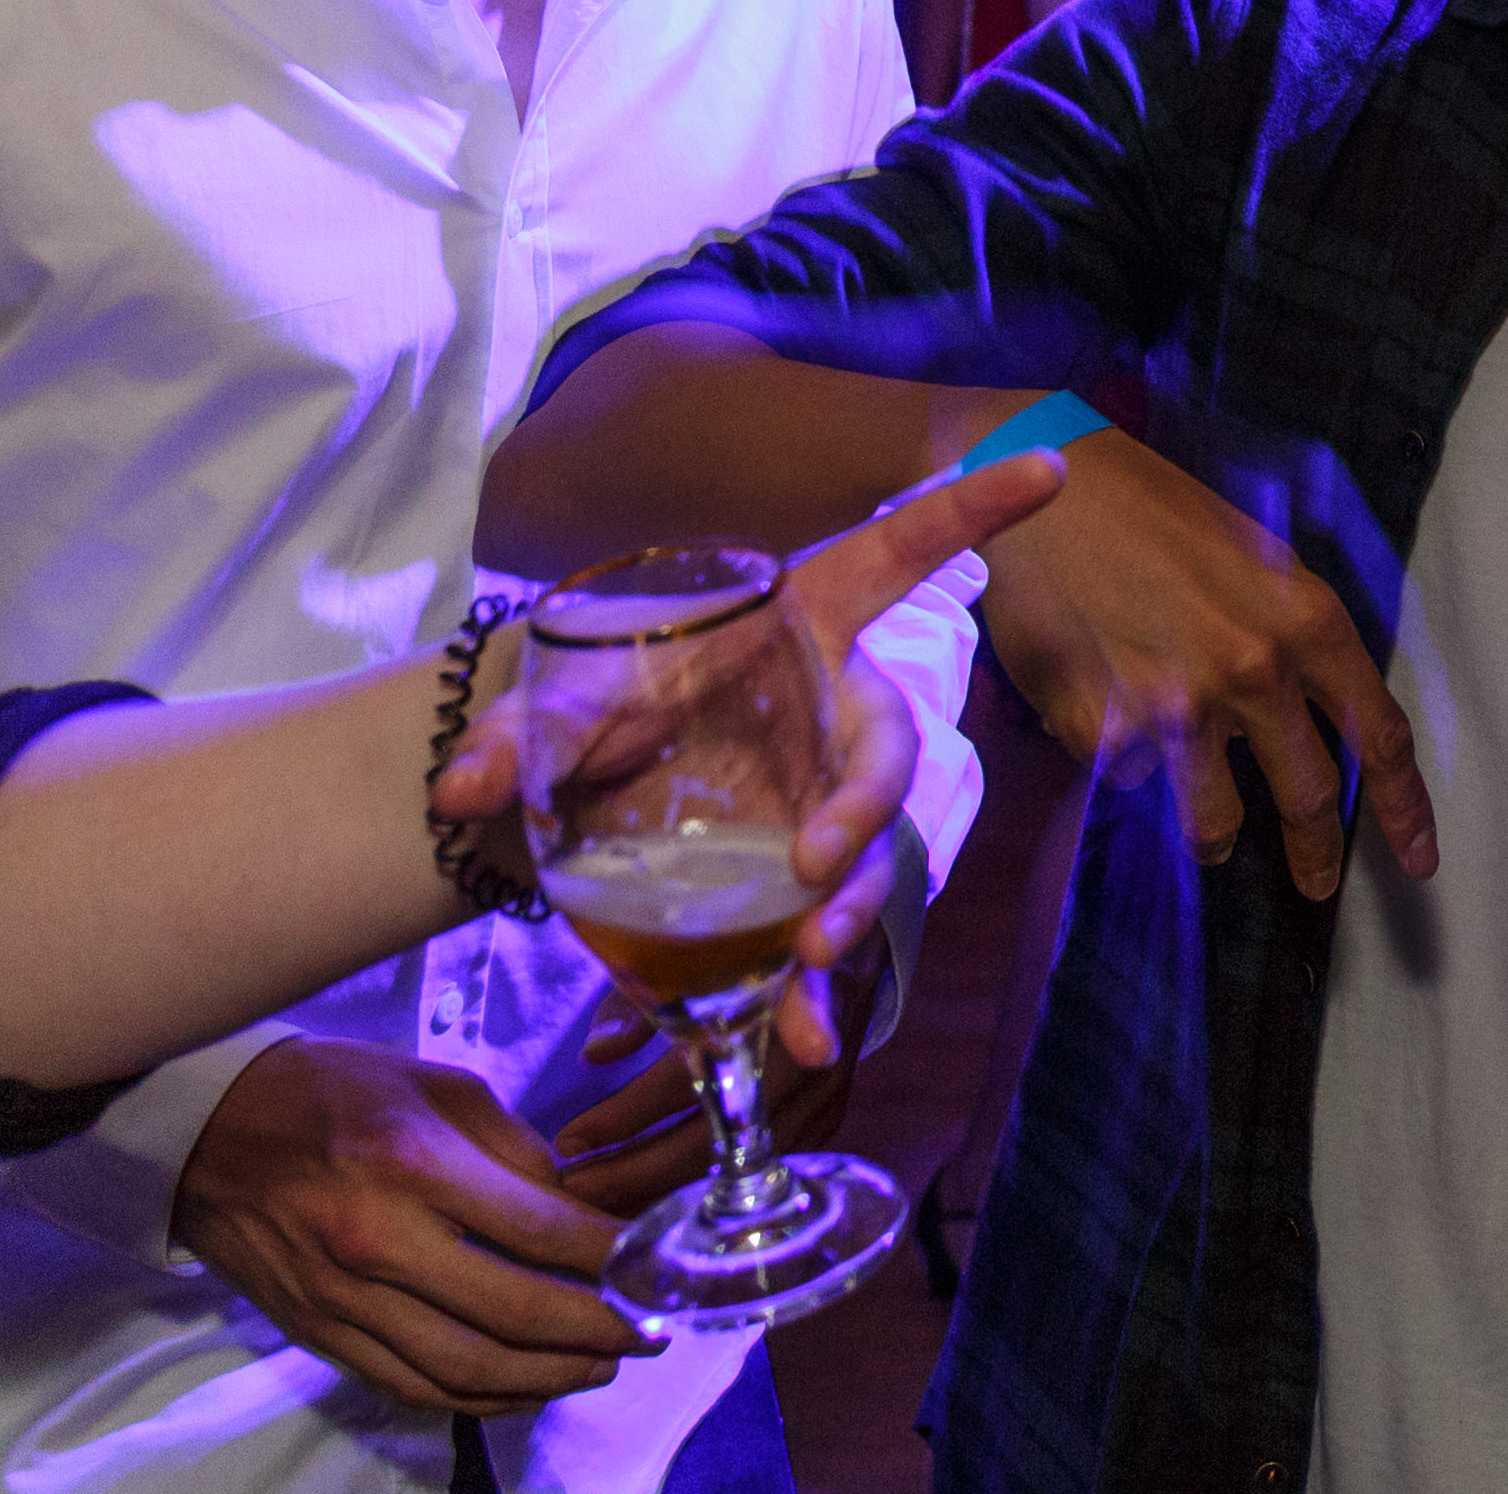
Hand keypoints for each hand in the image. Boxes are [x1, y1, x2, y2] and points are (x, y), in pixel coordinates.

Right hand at [175, 1040, 641, 1415]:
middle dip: (598, 1329)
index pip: (539, 1229)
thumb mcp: (435, 1085)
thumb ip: (512, 1148)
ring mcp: (345, 1299)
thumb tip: (575, 1206)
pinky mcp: (321, 1334)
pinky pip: (412, 1385)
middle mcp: (379, 1242)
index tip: (659, 1264)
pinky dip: (479, 1396)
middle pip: (512, 1311)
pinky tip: (525, 1386)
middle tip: (652, 1330)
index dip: (612, 1258)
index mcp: (415, 1165)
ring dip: (547, 1375)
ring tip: (603, 1364)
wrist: (204, 1134)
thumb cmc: (329, 1092)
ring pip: (466, 1367)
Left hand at [437, 446, 1059, 1062]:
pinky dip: (810, 994)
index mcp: (803, 625)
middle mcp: (832, 715)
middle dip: (864, 807)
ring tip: (809, 962)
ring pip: (869, 857)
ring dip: (849, 910)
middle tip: (815, 858)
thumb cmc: (606, 706)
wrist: (584, 790)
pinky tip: (797, 1041)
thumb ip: (524, 734)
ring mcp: (823, 803)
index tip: (1046, 466)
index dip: (968, 512)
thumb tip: (461, 786)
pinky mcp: (796, 887)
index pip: (896, 554)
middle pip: (884, 752)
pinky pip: (822, 939)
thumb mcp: (566, 701)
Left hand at [549, 904, 896, 1212]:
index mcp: (767, 1001)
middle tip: (572, 1185)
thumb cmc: (760, 936)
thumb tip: (594, 1054)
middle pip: (708, 1139)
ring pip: (734, 1166)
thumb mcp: (696, 945)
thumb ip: (645, 995)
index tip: (569, 1137)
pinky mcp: (830, 1117)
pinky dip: (708, 1184)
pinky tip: (661, 1196)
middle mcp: (805, 1056)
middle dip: (632, 1171)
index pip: (684, 1078)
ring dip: (663, 1190)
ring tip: (602, 1203)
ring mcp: (824, 1094)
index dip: (624, 1115)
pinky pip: (762, 1166)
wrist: (852, 935)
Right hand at [953, 427, 1432, 894]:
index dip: (1405, 809)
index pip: (1381, 734)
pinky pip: (1128, 781)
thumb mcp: (1254, 561)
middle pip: (1308, 796)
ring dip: (1210, 833)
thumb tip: (1312, 725)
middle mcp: (1252, 669)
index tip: (1421, 862)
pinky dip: (1122, 760)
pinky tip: (1101, 703)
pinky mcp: (1103, 730)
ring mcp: (1177, 707)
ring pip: (1214, 820)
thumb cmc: (1150, 511)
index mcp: (1307, 619)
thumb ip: (1289, 644)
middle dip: (1314, 854)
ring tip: (1200, 820)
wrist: (1038, 478)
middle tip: (1315, 883)